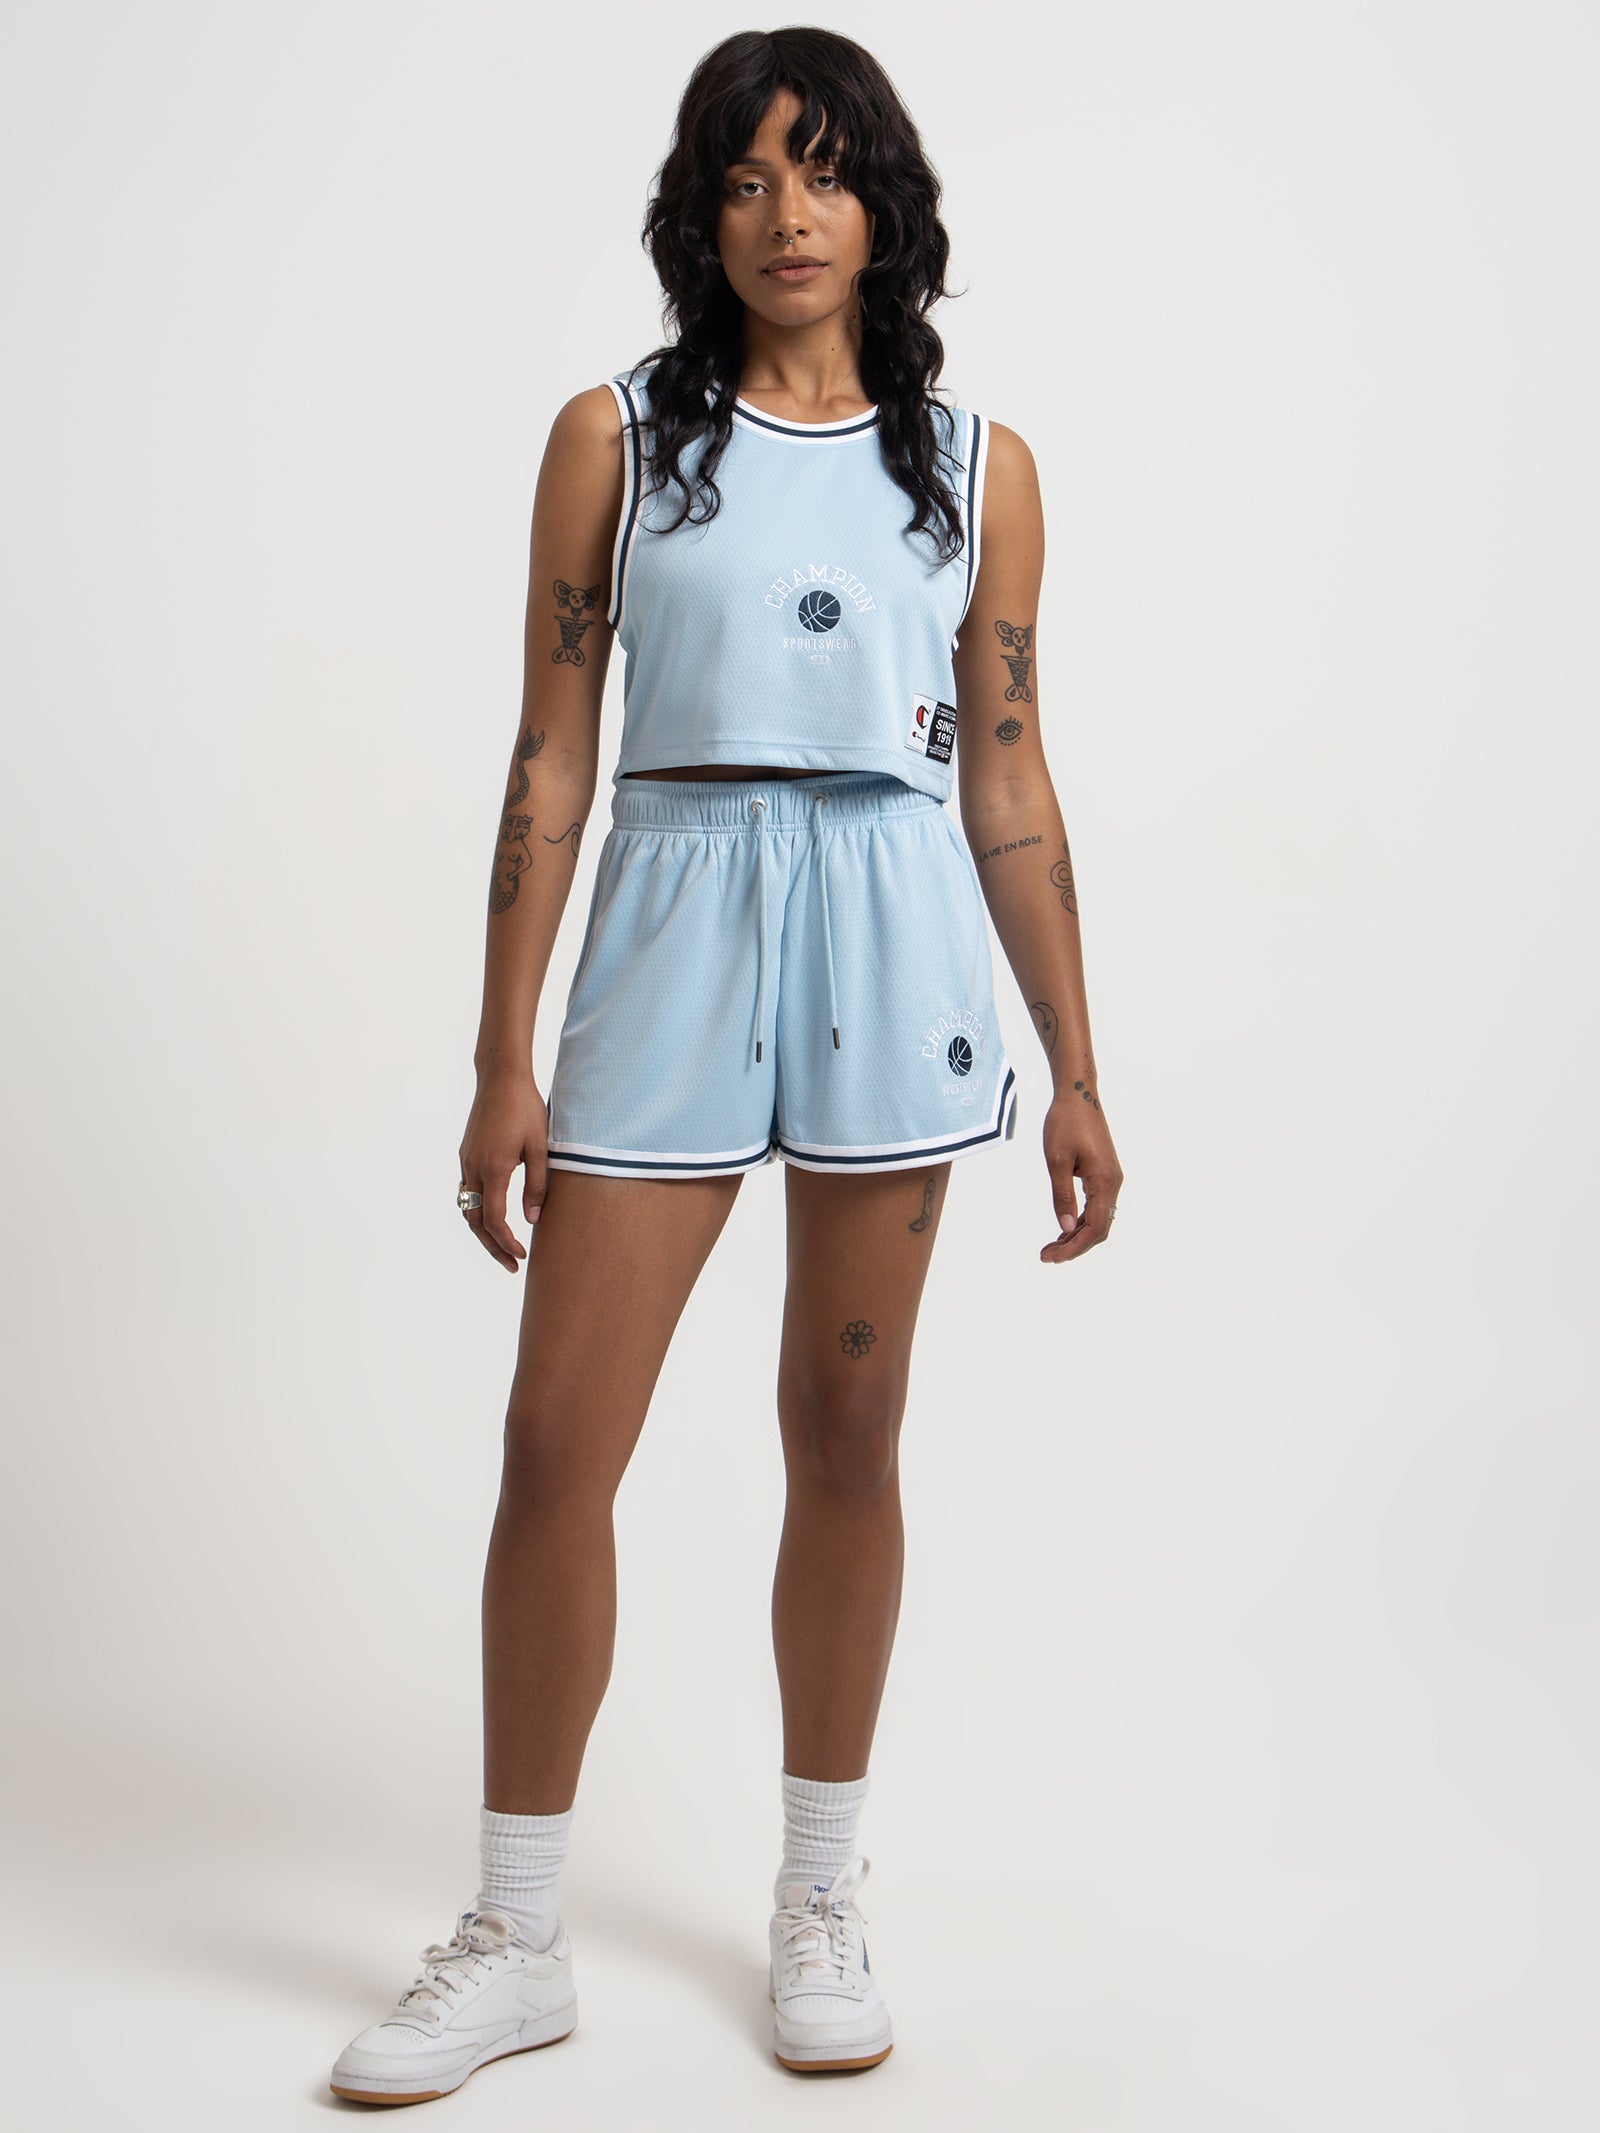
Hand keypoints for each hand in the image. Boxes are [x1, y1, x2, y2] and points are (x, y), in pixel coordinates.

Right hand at [458, 1068, 549, 1271]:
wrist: (501, 1078)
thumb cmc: (526, 1109)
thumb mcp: (540, 1148)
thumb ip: (538, 1186)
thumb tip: (533, 1221)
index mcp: (494, 1168)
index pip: (494, 1220)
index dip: (506, 1243)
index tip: (521, 1256)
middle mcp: (473, 1168)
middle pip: (475, 1222)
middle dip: (492, 1246)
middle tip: (512, 1265)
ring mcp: (466, 1161)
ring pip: (467, 1208)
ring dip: (482, 1231)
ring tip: (502, 1247)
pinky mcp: (466, 1154)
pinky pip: (467, 1192)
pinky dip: (477, 1212)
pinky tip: (493, 1217)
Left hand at [1040, 1084, 1122, 1263]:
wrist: (1078, 1095)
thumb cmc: (1065, 1123)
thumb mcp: (1056, 1160)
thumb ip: (1062, 1195)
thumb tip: (1066, 1228)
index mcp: (1104, 1181)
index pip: (1095, 1227)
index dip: (1074, 1247)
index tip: (1051, 1257)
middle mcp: (1113, 1183)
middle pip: (1099, 1228)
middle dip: (1074, 1247)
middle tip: (1047, 1256)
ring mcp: (1110, 1179)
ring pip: (1098, 1219)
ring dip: (1076, 1236)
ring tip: (1052, 1247)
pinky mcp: (1103, 1174)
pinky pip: (1096, 1206)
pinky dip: (1080, 1221)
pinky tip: (1063, 1228)